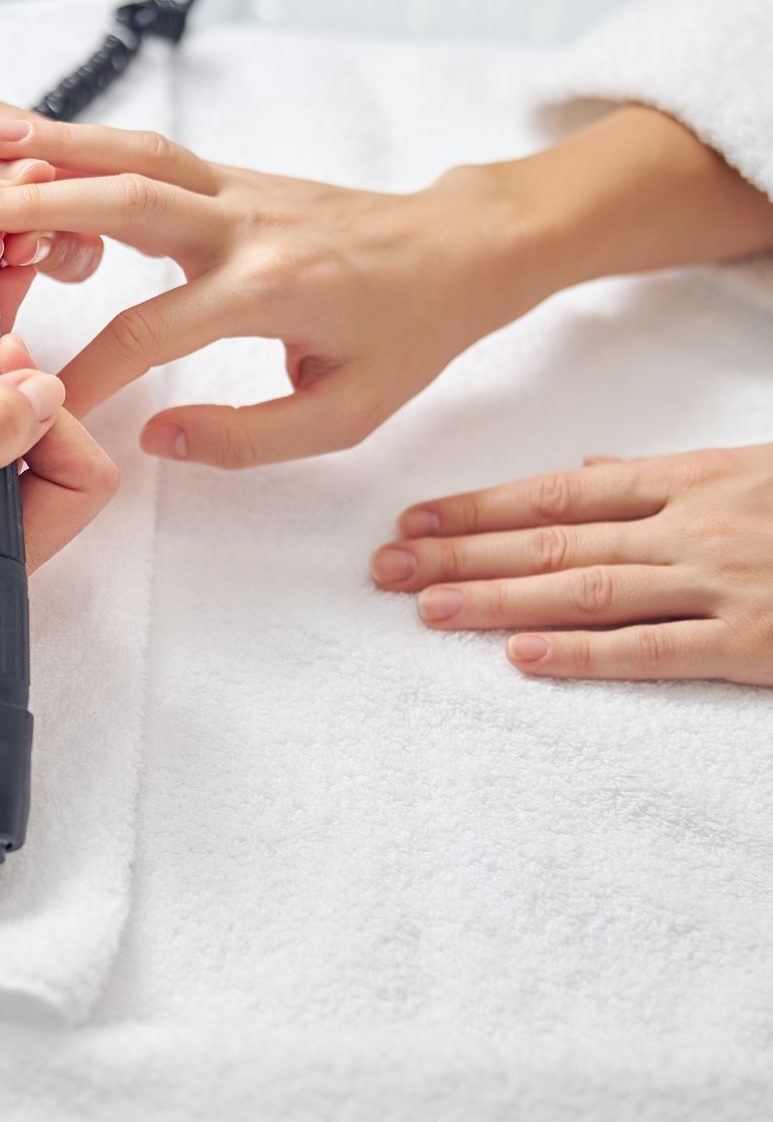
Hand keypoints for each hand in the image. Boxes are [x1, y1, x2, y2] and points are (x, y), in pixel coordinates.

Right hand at [0, 115, 536, 466]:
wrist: (460, 250)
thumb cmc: (407, 334)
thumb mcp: (344, 415)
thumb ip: (248, 436)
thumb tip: (158, 439)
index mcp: (269, 290)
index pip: (149, 332)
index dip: (86, 371)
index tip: (39, 397)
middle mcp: (246, 226)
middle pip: (126, 201)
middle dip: (41, 207)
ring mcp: (239, 189)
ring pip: (135, 155)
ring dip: (56, 150)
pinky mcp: (235, 176)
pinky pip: (153, 153)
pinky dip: (91, 145)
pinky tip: (38, 147)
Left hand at [371, 446, 772, 684]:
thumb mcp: (755, 470)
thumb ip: (669, 475)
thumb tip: (592, 466)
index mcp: (694, 478)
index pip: (562, 490)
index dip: (480, 506)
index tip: (414, 519)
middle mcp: (695, 524)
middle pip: (554, 538)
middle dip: (462, 555)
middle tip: (385, 572)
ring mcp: (723, 581)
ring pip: (587, 588)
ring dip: (498, 599)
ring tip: (427, 610)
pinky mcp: (755, 643)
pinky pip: (655, 648)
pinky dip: (584, 653)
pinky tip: (520, 656)